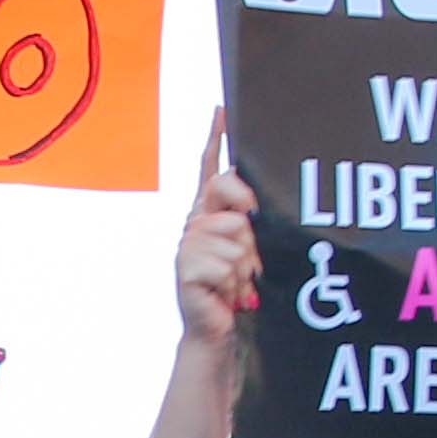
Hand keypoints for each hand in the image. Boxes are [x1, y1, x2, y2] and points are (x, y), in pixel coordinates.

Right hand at [174, 140, 260, 343]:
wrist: (215, 327)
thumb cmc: (236, 287)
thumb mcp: (248, 249)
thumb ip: (248, 223)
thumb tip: (249, 212)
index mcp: (210, 213)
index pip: (210, 170)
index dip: (215, 139)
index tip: (222, 110)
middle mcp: (195, 222)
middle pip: (226, 192)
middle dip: (248, 224)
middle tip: (251, 260)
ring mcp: (187, 244)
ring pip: (234, 236)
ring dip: (245, 267)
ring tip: (236, 285)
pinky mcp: (185, 267)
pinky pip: (224, 262)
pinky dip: (234, 283)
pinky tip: (225, 294)